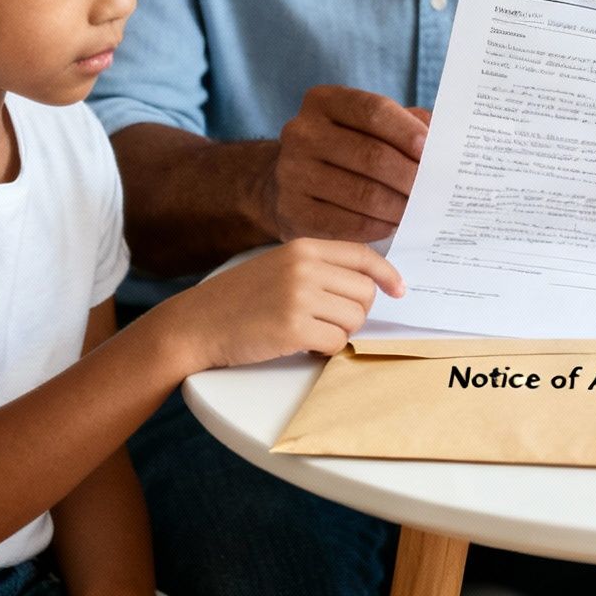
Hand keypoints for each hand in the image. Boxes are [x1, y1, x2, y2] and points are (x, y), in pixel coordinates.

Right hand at [164, 239, 404, 369]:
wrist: (196, 323)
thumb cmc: (238, 299)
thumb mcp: (278, 266)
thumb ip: (317, 268)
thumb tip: (365, 284)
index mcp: (303, 247)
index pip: (362, 256)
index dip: (387, 274)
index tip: (399, 290)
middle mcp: (304, 267)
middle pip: (364, 293)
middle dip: (355, 313)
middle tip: (329, 321)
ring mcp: (299, 297)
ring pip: (354, 319)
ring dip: (339, 332)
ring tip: (310, 331)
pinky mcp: (293, 328)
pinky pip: (336, 342)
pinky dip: (324, 349)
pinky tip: (301, 343)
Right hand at [265, 85, 430, 241]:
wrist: (290, 181)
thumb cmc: (344, 149)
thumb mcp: (367, 126)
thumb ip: (405, 124)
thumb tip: (448, 137)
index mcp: (323, 101)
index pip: (373, 110)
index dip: (407, 131)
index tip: (432, 150)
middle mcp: (301, 132)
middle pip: (371, 155)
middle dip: (410, 176)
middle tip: (436, 190)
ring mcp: (291, 172)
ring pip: (362, 193)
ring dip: (399, 206)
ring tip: (420, 211)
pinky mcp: (292, 210)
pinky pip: (346, 223)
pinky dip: (376, 227)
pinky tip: (392, 225)